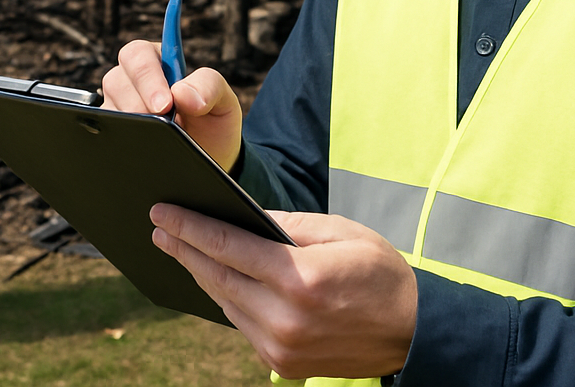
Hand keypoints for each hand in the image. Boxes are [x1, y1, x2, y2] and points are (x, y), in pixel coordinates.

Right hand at [101, 39, 241, 171]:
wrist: (209, 160)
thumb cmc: (212, 122)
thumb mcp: (223, 101)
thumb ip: (209, 86)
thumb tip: (182, 91)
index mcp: (158, 62)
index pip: (138, 55)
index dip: (147, 76)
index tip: (165, 102)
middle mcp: (133, 81)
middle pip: (116, 79)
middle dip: (138, 101)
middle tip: (161, 121)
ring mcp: (119, 107)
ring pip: (108, 107)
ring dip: (132, 123)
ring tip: (157, 138)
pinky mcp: (113, 131)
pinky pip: (105, 132)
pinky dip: (122, 139)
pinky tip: (141, 149)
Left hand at [150, 206, 416, 379]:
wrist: (415, 332)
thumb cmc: (380, 272)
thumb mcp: (340, 231)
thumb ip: (287, 225)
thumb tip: (242, 217)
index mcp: (300, 278)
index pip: (227, 247)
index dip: (189, 227)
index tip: (162, 212)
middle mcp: (285, 318)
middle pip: (217, 277)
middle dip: (184, 249)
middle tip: (159, 227)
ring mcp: (282, 347)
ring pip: (225, 303)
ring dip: (201, 274)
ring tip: (180, 249)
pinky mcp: (284, 364)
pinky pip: (242, 324)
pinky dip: (226, 298)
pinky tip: (215, 279)